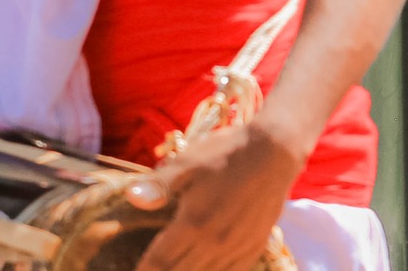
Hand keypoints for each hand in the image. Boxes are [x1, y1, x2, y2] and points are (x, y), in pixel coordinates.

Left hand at [132, 122, 304, 270]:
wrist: (276, 150)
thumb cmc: (227, 153)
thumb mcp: (188, 162)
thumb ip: (160, 185)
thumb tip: (131, 198)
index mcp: (194, 223)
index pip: (160, 261)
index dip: (144, 270)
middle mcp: (215, 242)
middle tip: (155, 269)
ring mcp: (238, 246)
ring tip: (177, 270)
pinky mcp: (256, 244)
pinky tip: (210, 270)